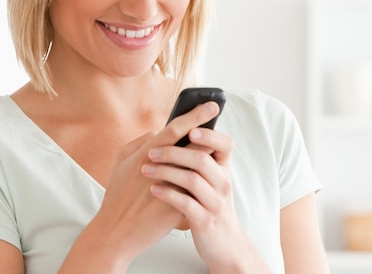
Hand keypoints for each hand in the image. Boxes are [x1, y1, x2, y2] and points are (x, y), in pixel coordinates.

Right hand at [91, 102, 221, 263]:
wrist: (116, 233)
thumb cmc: (118, 194)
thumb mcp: (121, 161)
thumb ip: (141, 141)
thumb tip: (161, 130)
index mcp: (146, 154)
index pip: (176, 128)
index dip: (196, 115)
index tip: (213, 106)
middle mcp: (160, 168)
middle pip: (195, 146)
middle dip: (210, 136)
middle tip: (222, 128)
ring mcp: (171, 188)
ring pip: (198, 167)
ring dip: (208, 159)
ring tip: (215, 152)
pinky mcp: (178, 207)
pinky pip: (194, 190)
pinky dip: (201, 183)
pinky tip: (207, 180)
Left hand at [141, 104, 247, 269]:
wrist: (224, 243)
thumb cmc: (211, 205)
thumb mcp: (213, 181)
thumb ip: (201, 159)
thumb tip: (181, 132)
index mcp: (224, 169)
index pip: (225, 144)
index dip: (210, 134)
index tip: (191, 128)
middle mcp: (223, 183)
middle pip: (202, 159)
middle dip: (174, 152)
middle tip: (151, 152)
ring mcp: (215, 202)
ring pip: (192, 180)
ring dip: (166, 172)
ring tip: (146, 170)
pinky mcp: (205, 221)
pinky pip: (185, 204)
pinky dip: (168, 194)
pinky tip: (154, 189)